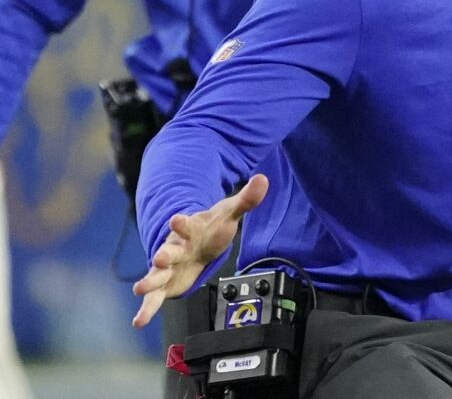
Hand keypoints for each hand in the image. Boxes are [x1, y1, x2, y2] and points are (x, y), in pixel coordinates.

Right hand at [132, 174, 268, 327]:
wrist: (199, 243)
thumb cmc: (212, 229)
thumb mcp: (229, 213)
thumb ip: (246, 199)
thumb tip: (263, 179)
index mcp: (189, 230)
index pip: (184, 224)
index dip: (181, 222)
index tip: (175, 219)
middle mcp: (175, 249)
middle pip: (167, 252)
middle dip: (163, 255)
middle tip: (158, 257)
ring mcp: (168, 267)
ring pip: (156, 275)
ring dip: (150, 281)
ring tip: (139, 288)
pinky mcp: (166, 285)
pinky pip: (155, 299)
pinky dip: (146, 309)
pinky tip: (138, 322)